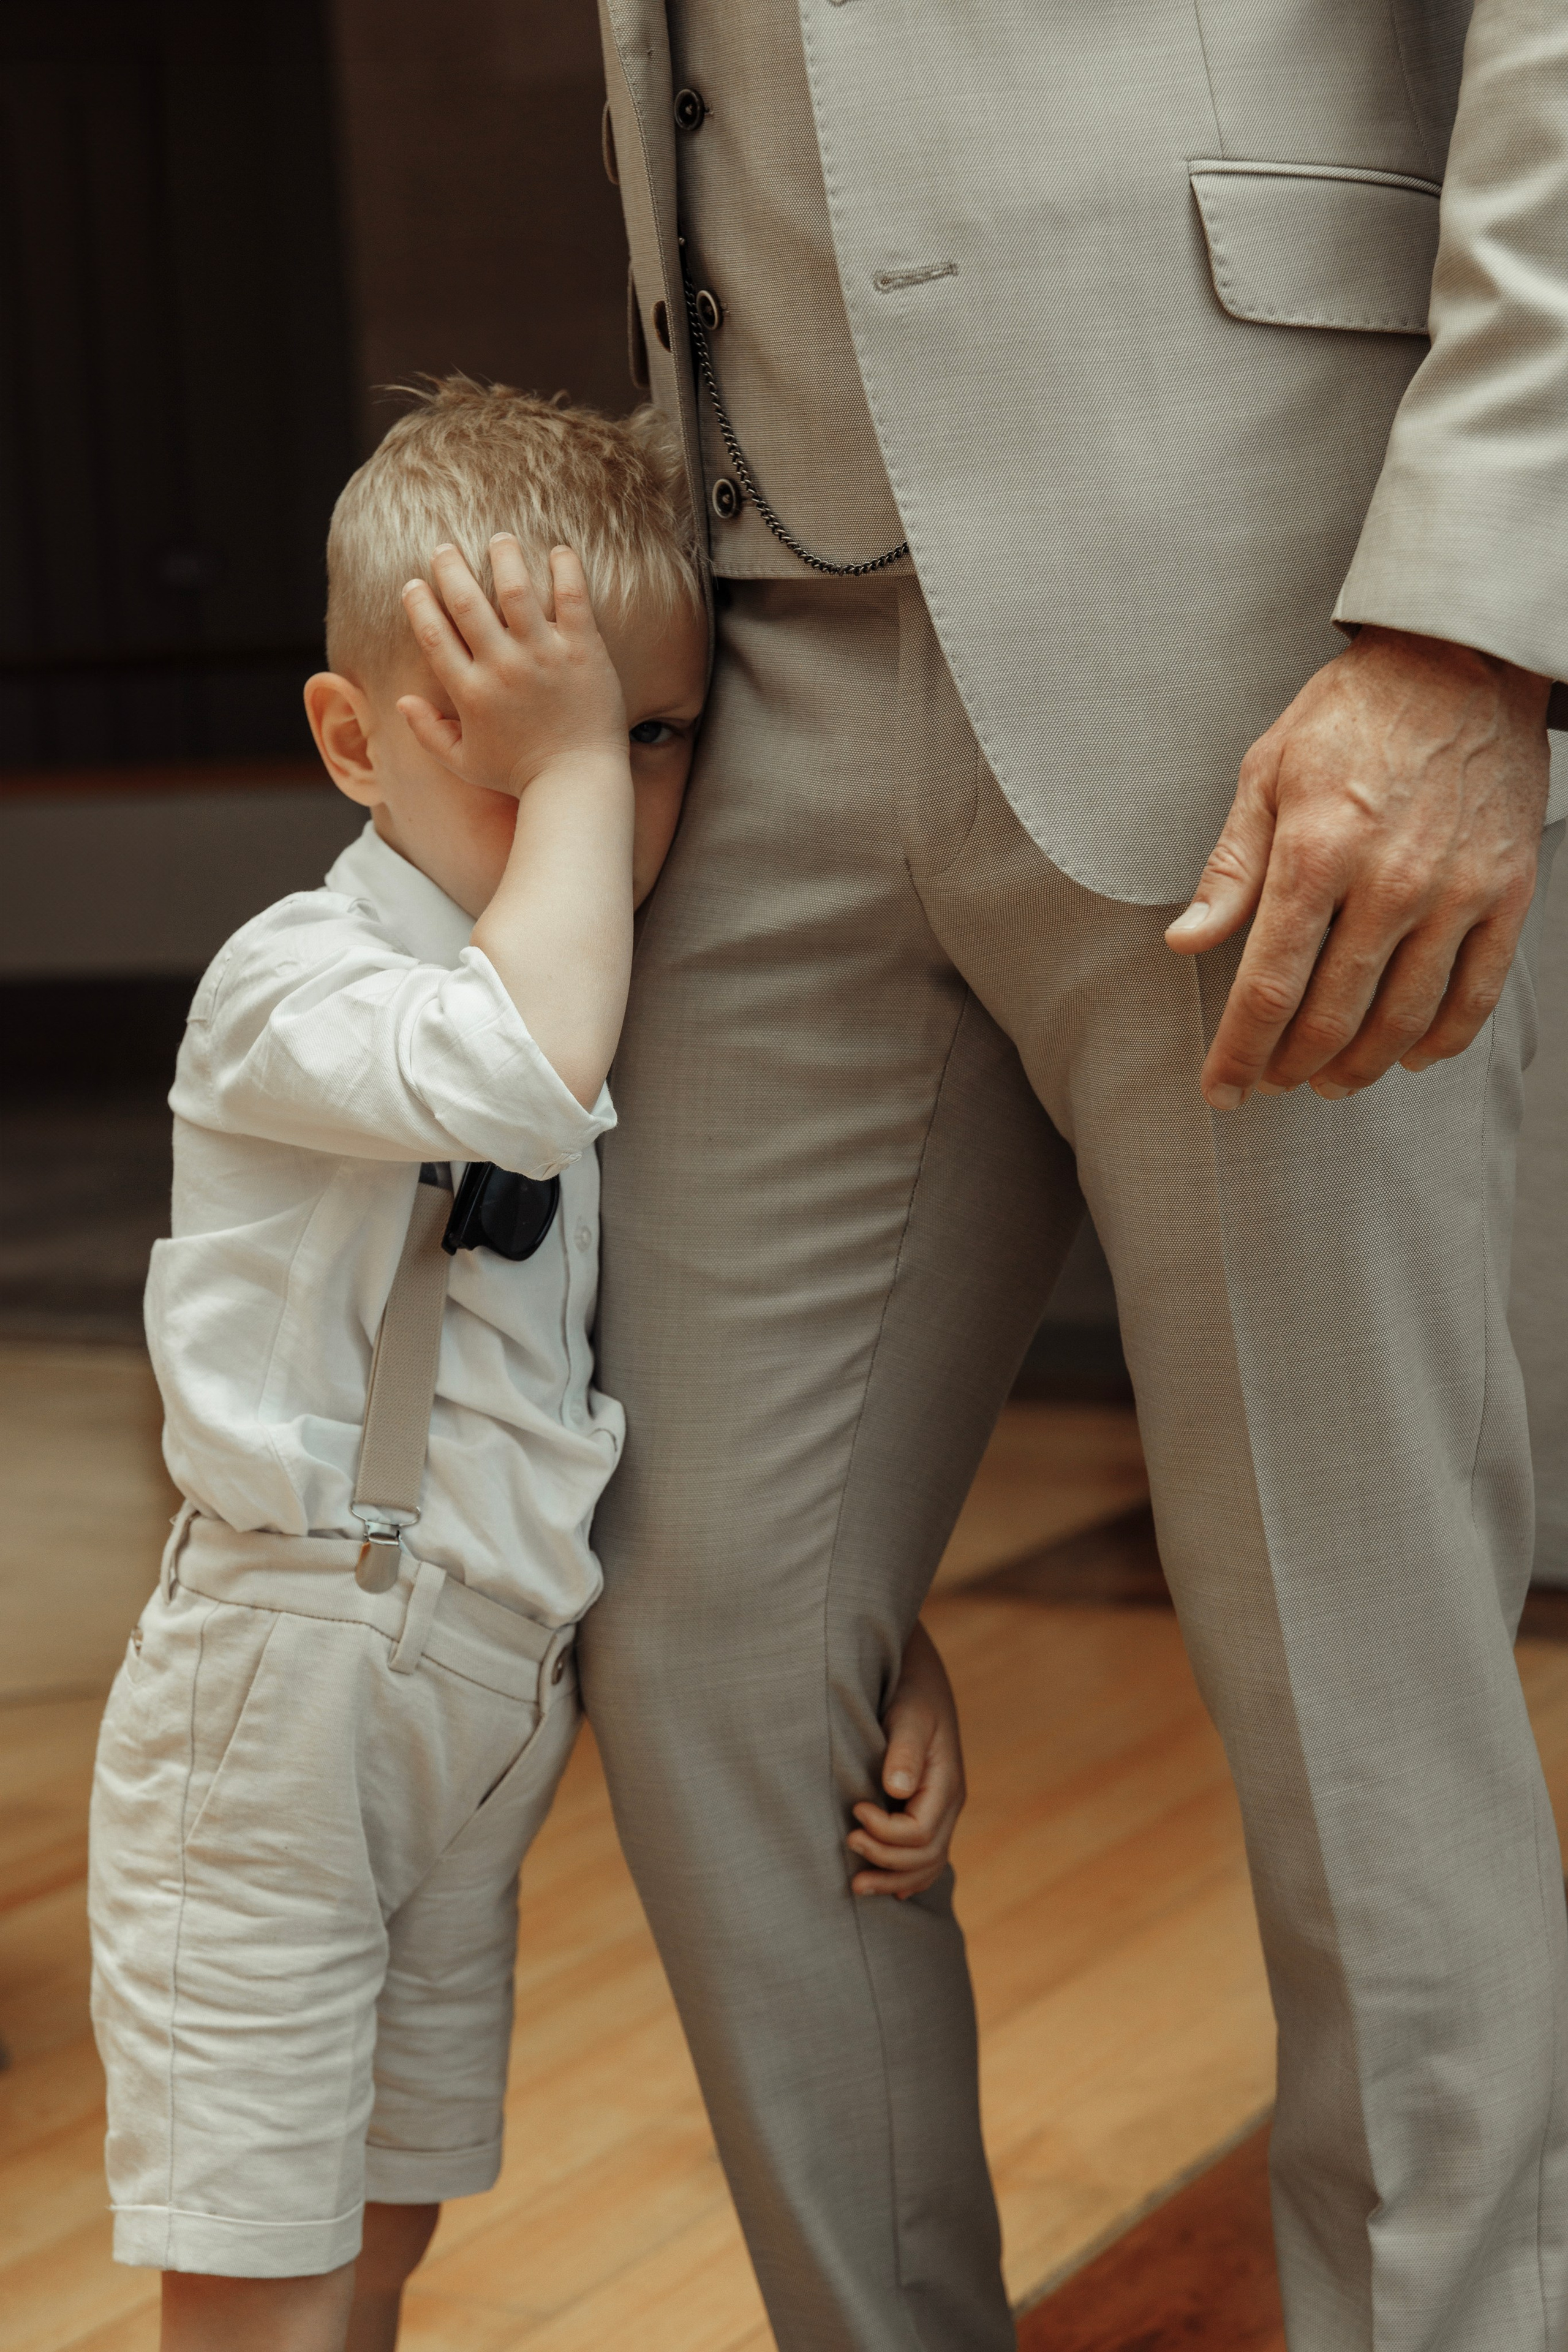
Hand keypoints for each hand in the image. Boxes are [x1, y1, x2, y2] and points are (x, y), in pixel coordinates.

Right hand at [398, 536, 627, 798]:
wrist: (577, 784)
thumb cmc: (521, 776)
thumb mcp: (465, 762)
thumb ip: (429, 733)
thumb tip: (401, 701)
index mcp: (470, 692)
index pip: (433, 635)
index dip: (418, 603)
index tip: (413, 584)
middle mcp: (502, 668)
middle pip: (464, 603)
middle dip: (449, 568)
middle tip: (444, 548)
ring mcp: (542, 656)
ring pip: (515, 588)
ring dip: (503, 557)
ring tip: (500, 540)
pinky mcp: (582, 649)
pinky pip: (572, 597)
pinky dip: (565, 568)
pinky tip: (558, 550)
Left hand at [847, 1620, 966, 1900]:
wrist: (919, 1679)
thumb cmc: (911, 1693)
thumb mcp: (909, 1714)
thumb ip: (903, 1750)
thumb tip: (896, 1789)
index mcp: (946, 1784)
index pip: (919, 1832)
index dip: (885, 1833)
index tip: (855, 1810)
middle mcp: (947, 1803)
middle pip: (923, 1856)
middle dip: (884, 1861)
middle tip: (847, 1844)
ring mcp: (940, 1810)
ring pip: (926, 1864)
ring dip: (892, 1878)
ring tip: (856, 1886)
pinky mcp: (925, 1810)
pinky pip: (924, 1856)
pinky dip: (907, 1875)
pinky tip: (889, 1887)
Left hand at [1165, 627, 1550, 1105]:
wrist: (1461, 663)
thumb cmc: (1352, 716)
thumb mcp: (1265, 774)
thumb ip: (1230, 869)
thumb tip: (1186, 942)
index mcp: (1316, 853)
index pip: (1267, 988)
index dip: (1239, 1053)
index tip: (1221, 1090)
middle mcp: (1388, 883)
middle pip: (1331, 1016)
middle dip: (1290, 1068)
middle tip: (1270, 1083)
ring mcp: (1455, 893)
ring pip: (1402, 1020)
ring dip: (1358, 1067)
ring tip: (1328, 1082)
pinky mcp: (1507, 894)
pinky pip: (1475, 994)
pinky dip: (1438, 1041)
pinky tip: (1408, 1056)